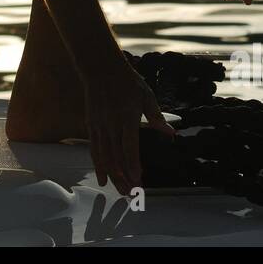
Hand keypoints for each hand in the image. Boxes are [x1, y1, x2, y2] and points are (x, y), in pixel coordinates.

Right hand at [83, 60, 174, 194]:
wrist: (101, 70)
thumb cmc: (126, 81)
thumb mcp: (146, 96)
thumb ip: (156, 117)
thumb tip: (170, 132)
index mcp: (127, 117)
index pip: (129, 146)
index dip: (133, 164)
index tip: (138, 180)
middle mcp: (112, 124)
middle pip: (117, 156)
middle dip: (124, 177)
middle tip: (132, 193)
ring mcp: (100, 126)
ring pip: (105, 157)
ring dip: (113, 176)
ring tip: (121, 191)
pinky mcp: (92, 127)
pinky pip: (95, 150)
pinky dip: (98, 166)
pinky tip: (103, 179)